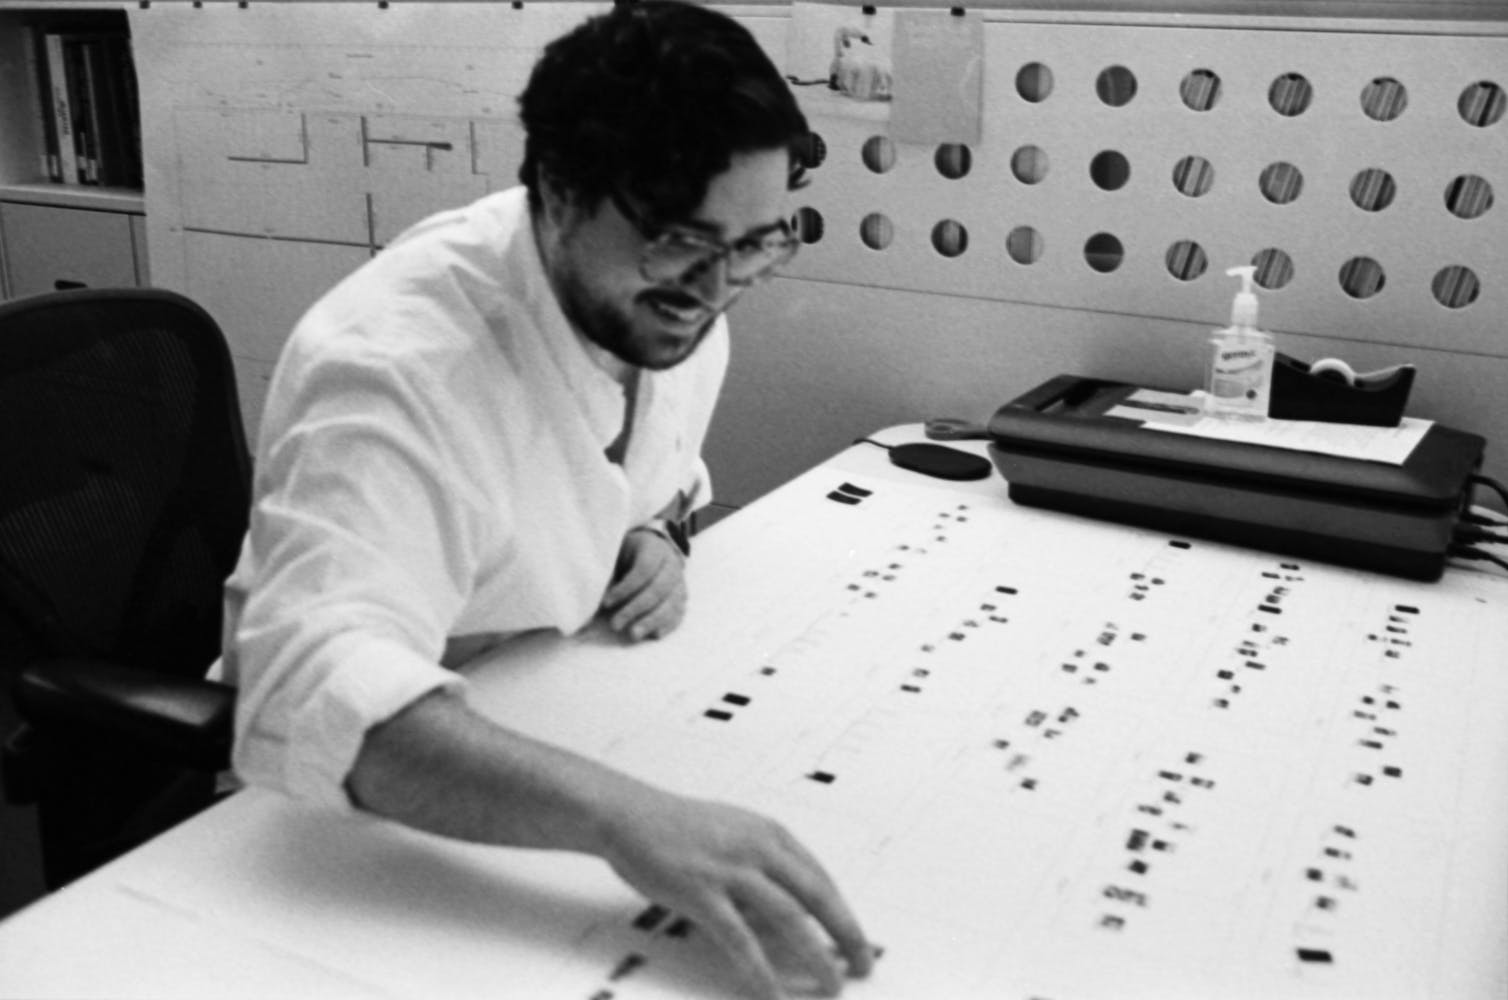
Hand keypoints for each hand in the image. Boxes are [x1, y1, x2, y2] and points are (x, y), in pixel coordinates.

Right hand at [601, 789, 873, 998]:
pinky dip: (760, 972)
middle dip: (847, 935)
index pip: (821, 878)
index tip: (857, 939)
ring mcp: (730, 870)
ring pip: (790, 919)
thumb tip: (789, 912)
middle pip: (818, 896)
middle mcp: (758, 848)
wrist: (628, 815)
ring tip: (831, 984)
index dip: (844, 912)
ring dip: (816, 956)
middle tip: (864, 965)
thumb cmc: (676, 826)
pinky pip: (740, 940)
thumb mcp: (733, 833)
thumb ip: (763, 868)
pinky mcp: (701, 893)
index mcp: (770, 834)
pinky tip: (772, 995)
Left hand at [602, 526, 686, 640]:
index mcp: (655, 548)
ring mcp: (680, 581)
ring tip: (633, 635)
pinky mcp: (682, 596)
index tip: (606, 603)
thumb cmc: (626, 552)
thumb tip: (594, 600)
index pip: (644, 569)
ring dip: (651, 621)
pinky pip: (678, 613)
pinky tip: (653, 635)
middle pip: (658, 589)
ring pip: (671, 604)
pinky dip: (667, 625)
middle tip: (615, 625)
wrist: (651, 548)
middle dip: (635, 609)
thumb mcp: (616, 552)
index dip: (625, 588)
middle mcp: (672, 564)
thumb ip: (608, 572)